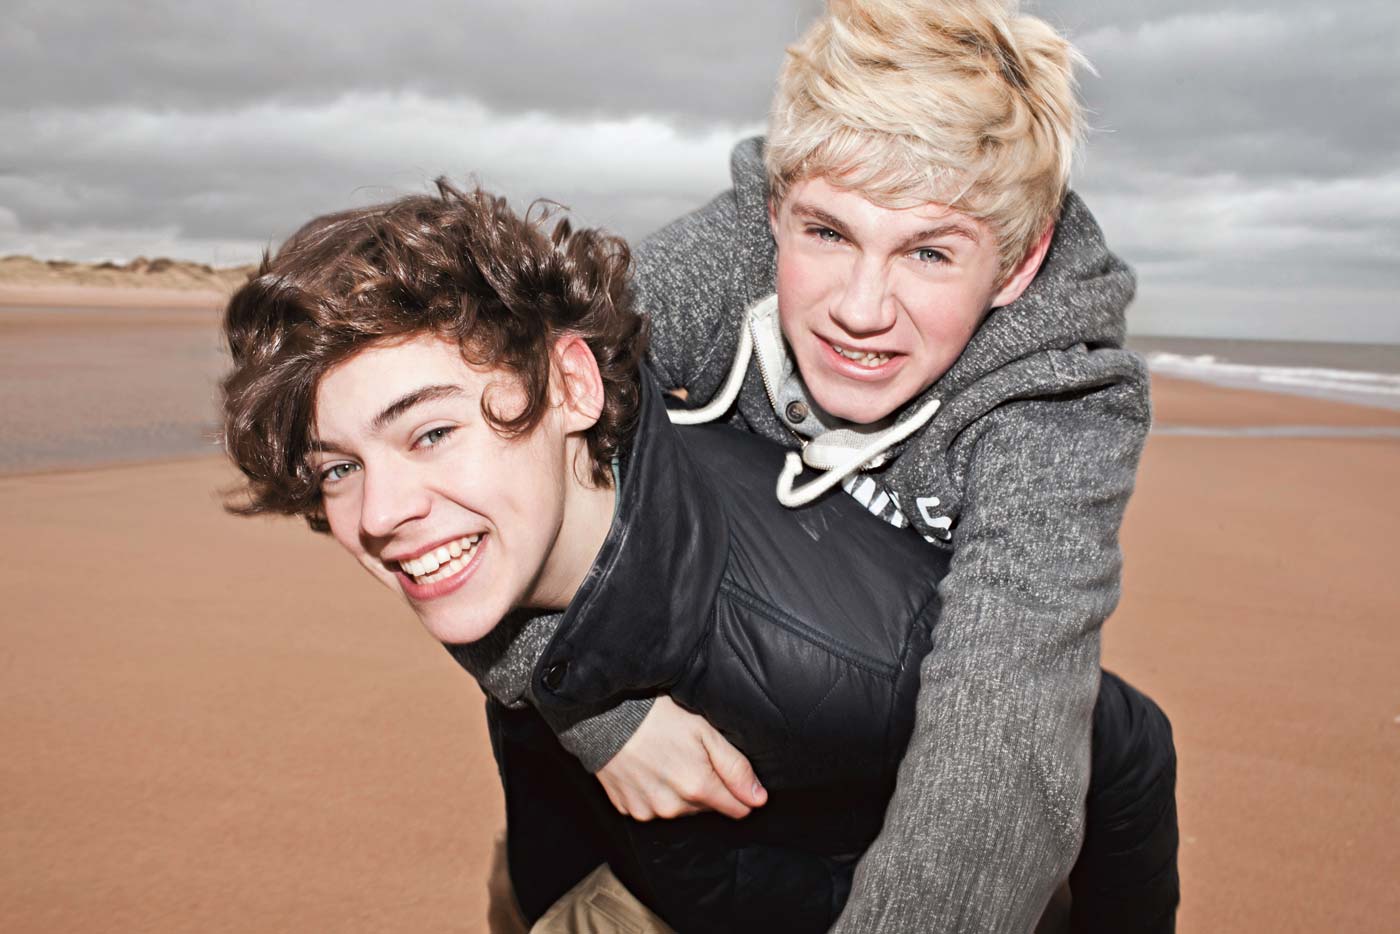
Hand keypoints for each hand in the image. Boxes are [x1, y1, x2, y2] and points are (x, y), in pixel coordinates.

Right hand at [595, 696, 767, 820]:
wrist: (604, 714)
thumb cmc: (657, 715)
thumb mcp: (705, 730)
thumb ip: (735, 767)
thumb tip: (759, 799)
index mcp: (698, 787)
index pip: (738, 809)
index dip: (738, 790)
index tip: (727, 771)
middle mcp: (674, 807)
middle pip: (707, 808)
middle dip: (706, 786)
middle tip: (690, 754)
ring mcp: (649, 811)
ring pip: (680, 809)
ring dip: (679, 790)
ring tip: (666, 757)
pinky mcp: (628, 810)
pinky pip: (653, 808)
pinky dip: (655, 792)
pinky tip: (648, 767)